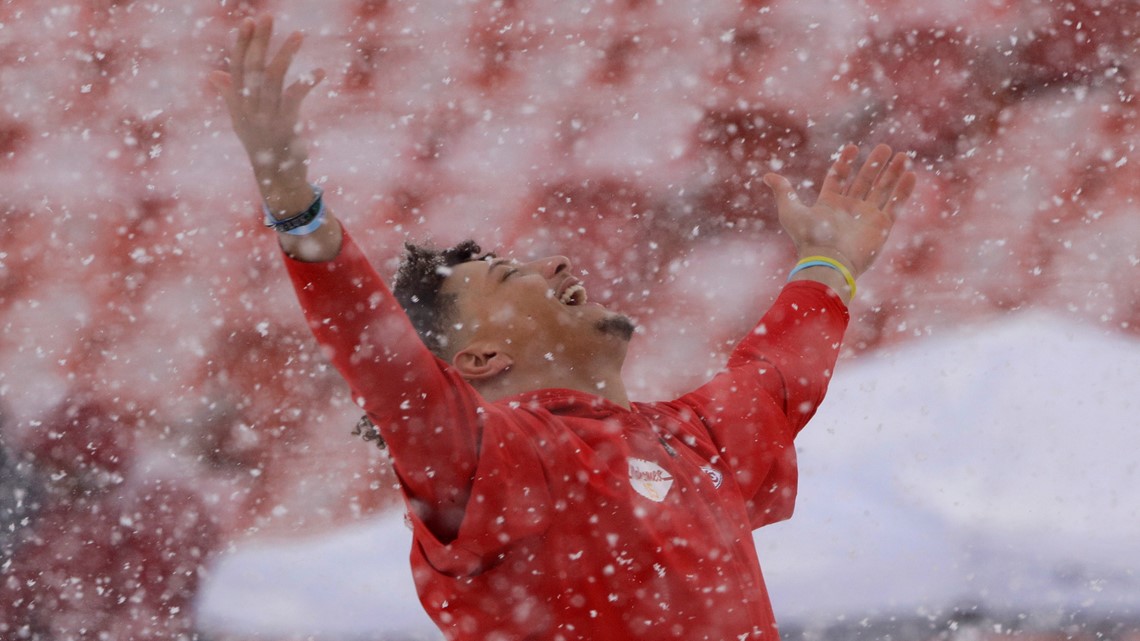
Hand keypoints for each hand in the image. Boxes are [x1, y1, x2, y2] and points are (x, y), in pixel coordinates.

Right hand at [209, 15, 324, 208]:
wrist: (276, 178)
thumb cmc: (261, 144)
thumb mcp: (241, 119)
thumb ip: (230, 94)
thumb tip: (214, 74)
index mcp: (238, 104)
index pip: (238, 67)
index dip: (242, 44)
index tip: (248, 21)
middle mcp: (249, 109)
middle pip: (253, 68)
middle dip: (260, 40)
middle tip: (267, 16)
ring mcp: (266, 118)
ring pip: (274, 79)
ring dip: (286, 54)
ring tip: (299, 34)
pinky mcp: (285, 126)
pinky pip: (295, 99)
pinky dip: (307, 83)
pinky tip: (319, 72)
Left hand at [764, 144, 915, 277]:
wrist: (829, 262)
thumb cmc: (809, 238)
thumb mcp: (791, 211)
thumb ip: (783, 192)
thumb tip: (767, 176)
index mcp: (829, 204)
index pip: (839, 177)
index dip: (846, 162)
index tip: (853, 148)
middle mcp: (850, 209)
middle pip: (865, 180)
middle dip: (875, 164)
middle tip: (885, 147)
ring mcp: (867, 217)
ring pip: (883, 190)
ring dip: (893, 173)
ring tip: (903, 155)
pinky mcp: (881, 227)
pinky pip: (896, 205)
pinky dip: (904, 191)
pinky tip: (911, 174)